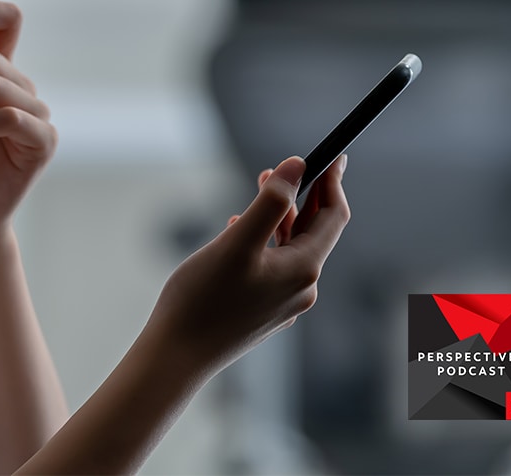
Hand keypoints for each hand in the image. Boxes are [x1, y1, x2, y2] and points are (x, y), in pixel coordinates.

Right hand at [148, 155, 349, 376]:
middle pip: (314, 232)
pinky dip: (265, 242)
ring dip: (280, 217)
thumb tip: (297, 166)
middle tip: (280, 167)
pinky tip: (237, 233)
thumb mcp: (236, 242)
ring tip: (257, 191)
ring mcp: (283, 304)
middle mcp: (301, 288)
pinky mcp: (263, 313)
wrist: (177, 356)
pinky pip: (274, 267)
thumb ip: (269, 202)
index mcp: (303, 269)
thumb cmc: (201, 300)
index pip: (333, 217)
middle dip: (301, 196)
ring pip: (292, 249)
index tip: (333, 155)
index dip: (333, 182)